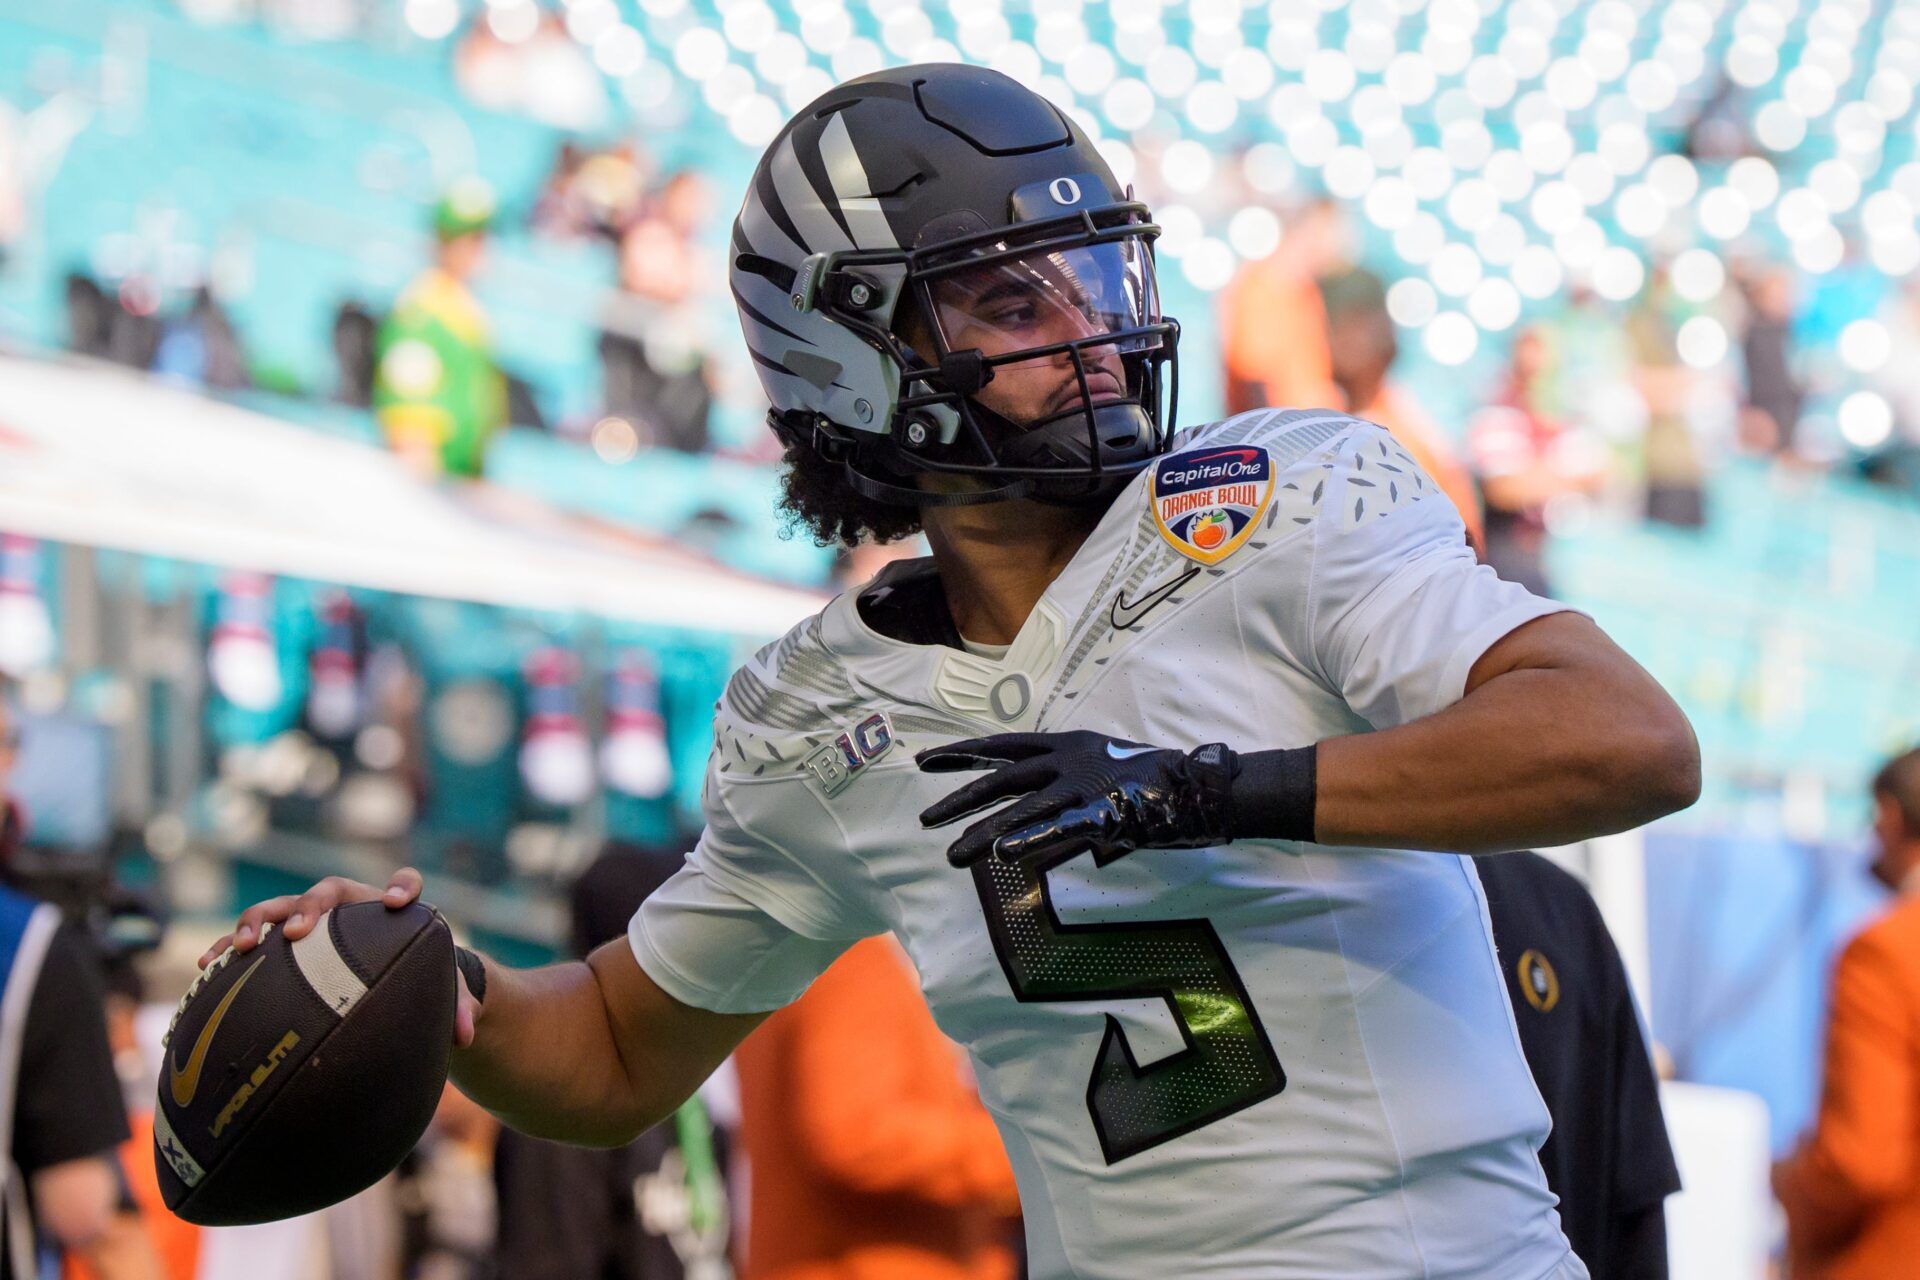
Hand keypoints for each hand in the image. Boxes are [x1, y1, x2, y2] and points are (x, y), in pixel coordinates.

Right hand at [198, 868, 481, 1047]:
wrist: (385, 979)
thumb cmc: (416, 979)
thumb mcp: (440, 992)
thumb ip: (458, 1007)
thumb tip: (465, 1037)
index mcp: (391, 910)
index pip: (405, 883)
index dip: (402, 885)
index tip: (397, 902)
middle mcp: (348, 907)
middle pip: (328, 893)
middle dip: (310, 908)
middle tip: (298, 932)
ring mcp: (310, 922)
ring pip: (279, 908)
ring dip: (257, 921)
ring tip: (241, 946)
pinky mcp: (280, 944)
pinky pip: (250, 940)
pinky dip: (228, 947)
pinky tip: (208, 966)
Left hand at [917, 731, 1236, 867]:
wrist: (1199, 786)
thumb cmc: (1148, 783)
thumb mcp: (1096, 774)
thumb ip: (1060, 796)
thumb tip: (1026, 833)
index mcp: (1065, 744)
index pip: (1002, 747)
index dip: (962, 753)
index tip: (924, 761)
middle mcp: (1068, 760)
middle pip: (1001, 780)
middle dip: (959, 800)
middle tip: (924, 820)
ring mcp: (1084, 786)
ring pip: (1021, 810)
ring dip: (983, 834)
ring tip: (952, 857)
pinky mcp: (1104, 814)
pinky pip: (1061, 829)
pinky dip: (1031, 840)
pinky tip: (1003, 854)